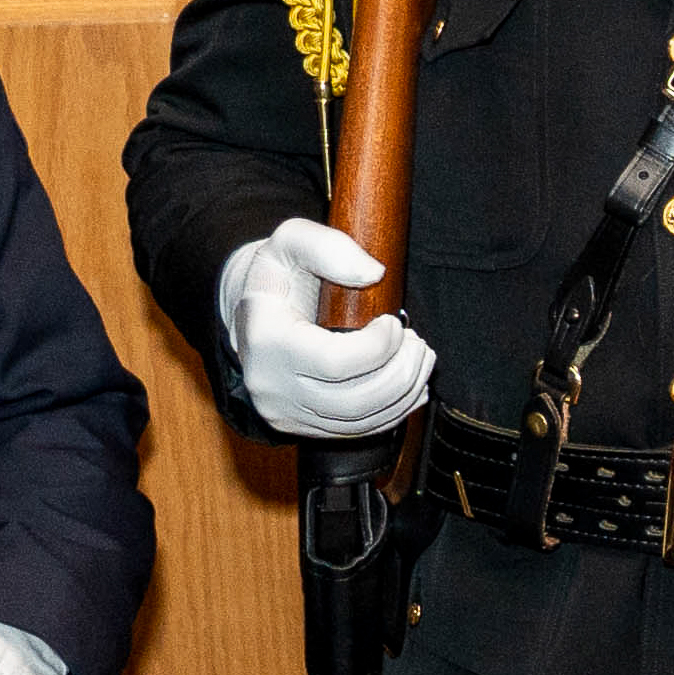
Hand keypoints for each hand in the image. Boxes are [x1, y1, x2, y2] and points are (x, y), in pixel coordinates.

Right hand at [219, 218, 433, 440]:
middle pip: (352, 400)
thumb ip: (329, 248)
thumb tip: (373, 274)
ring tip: (419, 360)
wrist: (255, 313)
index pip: (335, 362)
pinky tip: (410, 386)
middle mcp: (269, 385)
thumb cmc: (280, 276)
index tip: (395, 322)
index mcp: (264, 340)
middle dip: (400, 373)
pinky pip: (355, 432)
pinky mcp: (299, 427)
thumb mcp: (291, 242)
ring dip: (403, 393)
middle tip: (419, 344)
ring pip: (358, 422)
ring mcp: (283, 412)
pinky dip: (393, 412)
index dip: (379, 347)